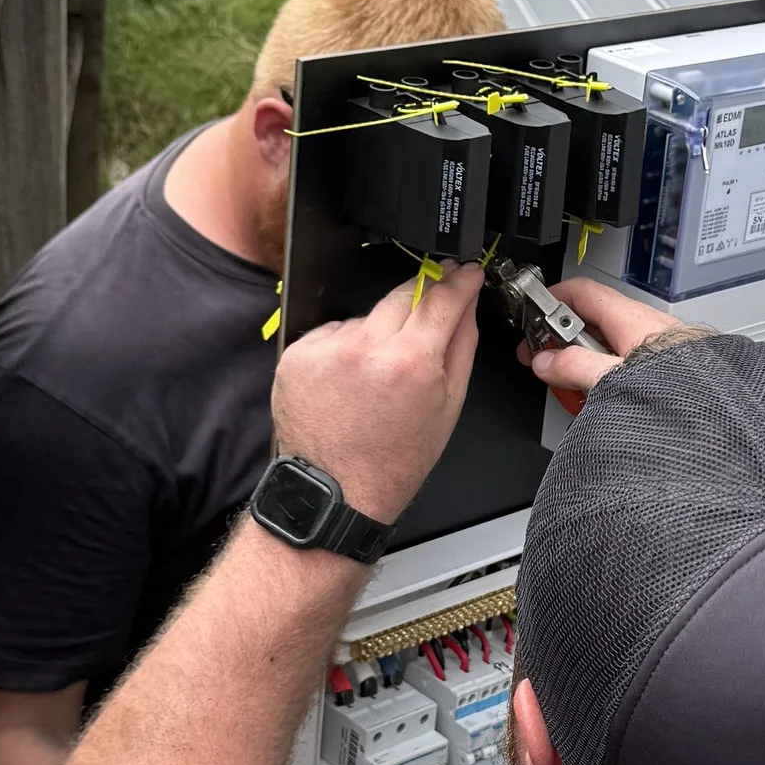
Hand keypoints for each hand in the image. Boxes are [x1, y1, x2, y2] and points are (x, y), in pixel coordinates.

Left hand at [271, 264, 482, 521]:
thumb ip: (461, 346)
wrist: (337, 492)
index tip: (464, 272)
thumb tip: (467, 306)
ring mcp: (327, 349)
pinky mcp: (298, 354)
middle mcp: (365, 348)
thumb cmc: (392, 461)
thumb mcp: (448, 407)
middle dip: (419, 304)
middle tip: (420, 336)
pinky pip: (333, 331)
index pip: (442, 297)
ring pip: (367, 315)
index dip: (459, 279)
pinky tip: (348, 383)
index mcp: (410, 362)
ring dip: (377, 334)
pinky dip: (344, 348)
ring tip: (375, 379)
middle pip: (403, 295)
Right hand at [521, 274, 703, 404]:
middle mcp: (645, 326)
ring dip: (584, 361)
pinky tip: (603, 398)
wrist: (720, 410)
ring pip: (608, 344)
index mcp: (630, 319)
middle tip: (542, 358)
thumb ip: (575, 368)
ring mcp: (657, 347)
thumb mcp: (614, 379)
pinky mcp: (668, 367)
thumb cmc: (681, 389)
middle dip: (562, 339)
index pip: (581, 291)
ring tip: (572, 387)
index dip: (551, 299)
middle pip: (592, 321)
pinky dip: (608, 375)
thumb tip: (546, 362)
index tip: (531, 318)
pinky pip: (627, 363)